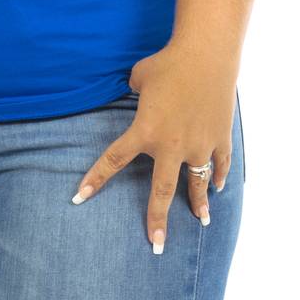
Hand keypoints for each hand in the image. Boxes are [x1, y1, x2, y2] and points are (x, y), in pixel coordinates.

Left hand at [72, 43, 237, 253]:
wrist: (207, 53)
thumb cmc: (169, 62)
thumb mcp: (141, 76)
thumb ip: (137, 91)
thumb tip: (139, 91)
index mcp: (145, 131)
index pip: (113, 161)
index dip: (94, 180)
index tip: (78, 198)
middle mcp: (171, 145)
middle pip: (161, 192)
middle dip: (157, 221)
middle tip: (156, 246)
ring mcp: (199, 144)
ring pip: (198, 183)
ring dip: (199, 204)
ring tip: (202, 221)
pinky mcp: (219, 136)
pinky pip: (220, 163)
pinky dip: (220, 175)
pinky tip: (219, 187)